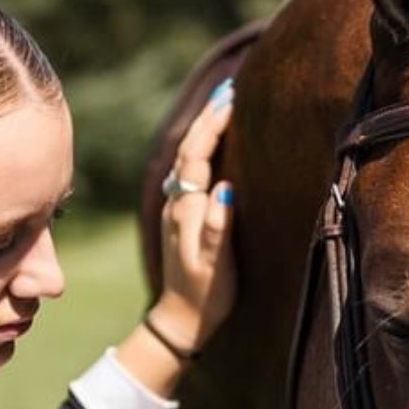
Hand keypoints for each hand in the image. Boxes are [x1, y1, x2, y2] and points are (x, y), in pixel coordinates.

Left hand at [156, 82, 236, 349]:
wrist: (180, 319)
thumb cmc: (204, 295)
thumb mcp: (215, 266)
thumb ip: (218, 227)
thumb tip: (225, 187)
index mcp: (185, 211)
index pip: (197, 156)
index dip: (213, 126)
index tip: (231, 100)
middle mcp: (177, 204)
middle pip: (188, 149)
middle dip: (208, 117)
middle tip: (229, 88)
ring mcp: (177, 209)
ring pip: (187, 157)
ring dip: (204, 129)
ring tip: (223, 105)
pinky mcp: (183, 216)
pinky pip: (190, 170)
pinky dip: (202, 148)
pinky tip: (212, 143)